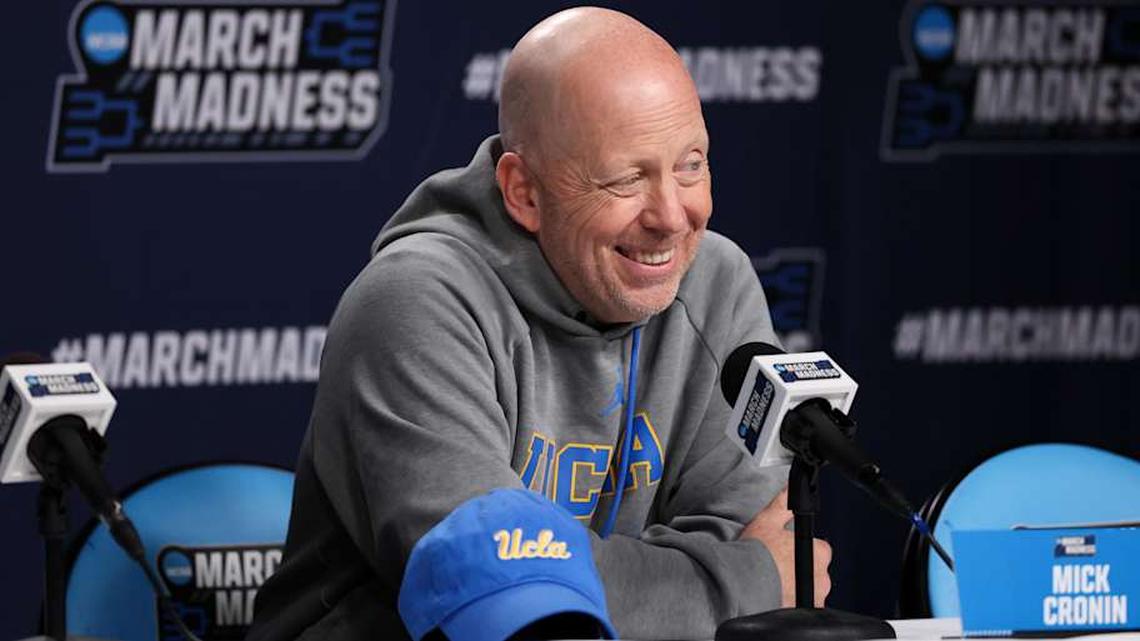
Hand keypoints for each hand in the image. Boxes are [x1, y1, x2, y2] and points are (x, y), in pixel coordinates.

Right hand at [739, 486, 831, 607]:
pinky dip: (792, 602)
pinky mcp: (804, 612)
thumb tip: (790, 490)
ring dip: (798, 587)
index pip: (819, 549)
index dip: (801, 549)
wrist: (742, 583)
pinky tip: (776, 596)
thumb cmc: (755, 553)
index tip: (787, 552)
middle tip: (778, 567)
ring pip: (810, 590)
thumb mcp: (767, 521)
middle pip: (816, 571)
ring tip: (775, 582)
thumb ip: (782, 505)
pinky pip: (802, 606)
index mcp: (819, 552)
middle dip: (801, 570)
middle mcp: (823, 577)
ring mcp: (815, 597)